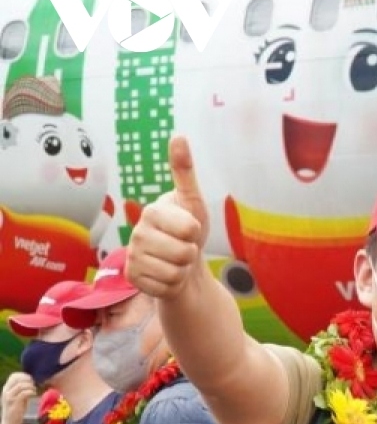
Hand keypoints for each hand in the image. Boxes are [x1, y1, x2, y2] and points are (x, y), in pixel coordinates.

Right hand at [1, 372, 35, 423]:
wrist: (10, 423)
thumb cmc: (16, 409)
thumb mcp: (18, 397)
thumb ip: (21, 389)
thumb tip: (31, 381)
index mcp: (6, 389)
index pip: (13, 376)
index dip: (24, 375)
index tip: (30, 380)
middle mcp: (6, 392)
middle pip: (17, 379)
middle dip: (28, 380)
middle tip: (33, 385)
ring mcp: (9, 397)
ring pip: (21, 385)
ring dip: (30, 386)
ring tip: (34, 390)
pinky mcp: (15, 403)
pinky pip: (24, 393)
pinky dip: (31, 392)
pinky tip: (34, 394)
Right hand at [126, 136, 208, 298]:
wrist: (182, 263)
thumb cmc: (189, 229)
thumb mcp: (194, 202)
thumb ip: (185, 172)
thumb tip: (179, 136)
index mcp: (152, 211)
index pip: (189, 229)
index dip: (197, 232)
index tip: (190, 229)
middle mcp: (137, 233)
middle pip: (183, 253)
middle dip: (191, 254)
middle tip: (184, 248)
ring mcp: (132, 257)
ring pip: (175, 272)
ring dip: (183, 270)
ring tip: (177, 261)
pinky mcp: (134, 279)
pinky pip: (166, 287)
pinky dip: (174, 285)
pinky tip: (168, 275)